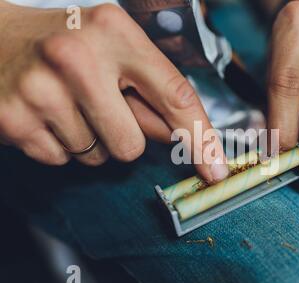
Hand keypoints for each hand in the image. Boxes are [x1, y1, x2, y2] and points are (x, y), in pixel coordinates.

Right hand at [0, 2, 228, 182]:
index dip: (201, 138)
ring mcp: (40, 91)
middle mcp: (76, 58)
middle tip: (100, 107)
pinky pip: (63, 161)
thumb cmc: (68, 43)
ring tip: (70, 104)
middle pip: (132, 145)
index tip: (215, 169)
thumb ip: (152, 93)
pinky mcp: (13, 121)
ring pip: (98, 158)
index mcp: (115, 33)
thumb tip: (184, 141)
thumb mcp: (117, 50)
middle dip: (123, 137)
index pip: (175, 95)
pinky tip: (47, 114)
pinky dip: (62, 145)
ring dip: (91, 140)